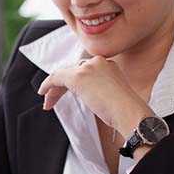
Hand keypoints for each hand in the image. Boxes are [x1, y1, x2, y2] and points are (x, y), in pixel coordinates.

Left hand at [38, 56, 153, 138]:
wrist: (129, 112)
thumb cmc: (125, 110)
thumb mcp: (113, 93)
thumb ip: (101, 88)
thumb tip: (91, 95)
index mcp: (108, 64)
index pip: (84, 69)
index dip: (72, 81)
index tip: (67, 93)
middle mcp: (97, 61)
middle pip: (72, 70)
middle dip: (61, 86)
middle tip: (54, 99)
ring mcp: (88, 67)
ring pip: (64, 74)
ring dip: (54, 89)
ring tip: (48, 103)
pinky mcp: (78, 76)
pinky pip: (56, 77)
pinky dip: (47, 84)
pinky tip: (43, 93)